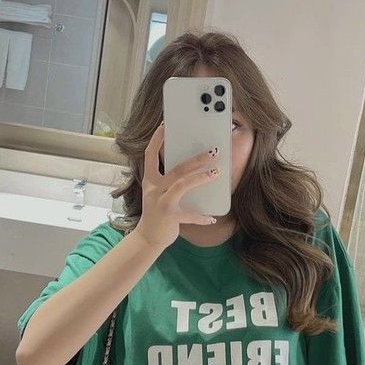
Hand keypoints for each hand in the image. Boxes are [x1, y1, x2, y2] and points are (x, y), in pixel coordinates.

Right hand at [134, 123, 219, 250]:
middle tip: (213, 152)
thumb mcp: (157, 193)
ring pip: (182, 184)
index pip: (150, 155)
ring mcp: (161, 202)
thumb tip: (190, 166)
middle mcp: (154, 189)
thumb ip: (168, 180)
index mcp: (150, 180)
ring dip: (201, 178)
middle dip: (196, 159)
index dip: (157, 140)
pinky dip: (202, 217)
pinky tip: (212, 218)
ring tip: (216, 173)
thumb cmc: (157, 213)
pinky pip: (190, 214)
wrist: (147, 238)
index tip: (165, 126)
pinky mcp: (169, 217)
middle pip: (177, 169)